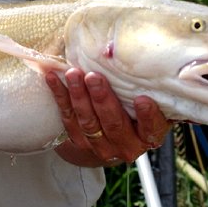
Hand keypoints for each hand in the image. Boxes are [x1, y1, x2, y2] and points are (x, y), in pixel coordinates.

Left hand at [46, 68, 170, 165]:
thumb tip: (153, 59)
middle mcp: (127, 146)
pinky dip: (60, 97)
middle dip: (102, 100)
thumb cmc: (137, 108)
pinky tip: (53, 78)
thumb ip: (152, 87)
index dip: (147, 116)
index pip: (151, 129)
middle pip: (114, 124)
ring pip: (89, 123)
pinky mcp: (80, 141)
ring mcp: (101, 147)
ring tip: (73, 74)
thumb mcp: (149, 99)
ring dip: (79, 96)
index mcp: (148, 136)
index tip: (142, 99)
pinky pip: (68, 119)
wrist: (115, 135)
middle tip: (94, 77)